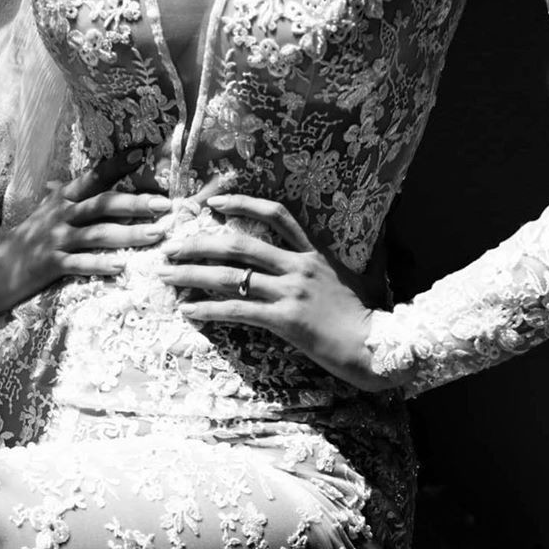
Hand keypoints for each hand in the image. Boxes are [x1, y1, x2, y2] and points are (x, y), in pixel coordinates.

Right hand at [0, 149, 170, 311]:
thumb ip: (72, 195)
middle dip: (136, 203)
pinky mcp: (50, 264)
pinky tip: (121, 267)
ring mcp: (55, 239)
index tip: (142, 152)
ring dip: (129, 234)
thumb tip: (97, 176)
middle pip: (103, 204)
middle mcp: (61, 214)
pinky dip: (100, 265)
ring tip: (156, 234)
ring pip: (98, 234)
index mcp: (63, 198)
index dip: (117, 164)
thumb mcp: (48, 209)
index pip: (94, 176)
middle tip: (166, 204)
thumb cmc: (27, 238)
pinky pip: (80, 264)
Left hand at [157, 193, 395, 392]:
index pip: (276, 215)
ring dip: (192, 275)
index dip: (243, 203)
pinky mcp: (285, 320)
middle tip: (171, 246)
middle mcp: (298, 266)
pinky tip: (188, 311)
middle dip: (199, 244)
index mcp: (313, 253)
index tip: (215, 202)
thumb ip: (362, 253)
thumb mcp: (363, 276)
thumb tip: (383, 229)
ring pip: (231, 276)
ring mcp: (290, 292)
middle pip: (238, 245)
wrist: (380, 346)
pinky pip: (237, 310)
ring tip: (166, 276)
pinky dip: (208, 309)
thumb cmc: (370, 315)